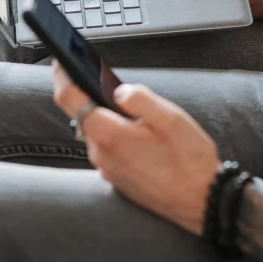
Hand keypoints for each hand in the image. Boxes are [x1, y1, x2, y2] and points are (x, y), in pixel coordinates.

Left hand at [53, 62, 219, 235]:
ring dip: (109, 117)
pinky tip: (141, 134)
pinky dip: (116, 134)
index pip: (70, 100)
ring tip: (137, 112)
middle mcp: (102, 154)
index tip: (62, 59)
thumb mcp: (172, 119)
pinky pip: (107, 147)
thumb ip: (141, 99)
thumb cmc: (190, 161)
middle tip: (114, 82)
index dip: (62, 75)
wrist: (200, 202)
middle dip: (94, 95)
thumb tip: (119, 89)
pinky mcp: (115, 177)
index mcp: (112, 135)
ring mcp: (107, 168)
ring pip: (97, 131)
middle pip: (83, 115)